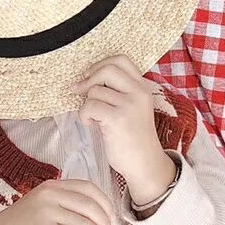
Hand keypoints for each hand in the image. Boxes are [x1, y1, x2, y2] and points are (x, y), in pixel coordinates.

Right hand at [0, 178, 116, 224]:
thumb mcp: (41, 206)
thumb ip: (64, 205)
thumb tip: (96, 218)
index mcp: (51, 185)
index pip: (87, 187)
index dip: (105, 202)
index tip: (112, 216)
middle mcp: (50, 194)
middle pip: (90, 205)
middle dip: (106, 222)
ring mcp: (47, 211)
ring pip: (86, 223)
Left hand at [67, 54, 171, 192]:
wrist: (144, 164)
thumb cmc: (133, 137)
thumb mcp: (131, 108)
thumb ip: (117, 92)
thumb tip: (85, 79)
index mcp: (142, 88)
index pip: (121, 60)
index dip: (100, 64)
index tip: (90, 76)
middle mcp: (138, 93)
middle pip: (107, 69)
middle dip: (89, 79)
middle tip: (79, 91)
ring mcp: (129, 106)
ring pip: (95, 91)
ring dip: (86, 104)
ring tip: (93, 118)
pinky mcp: (118, 119)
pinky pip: (90, 106)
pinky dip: (84, 115)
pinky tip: (92, 125)